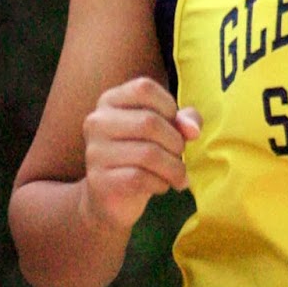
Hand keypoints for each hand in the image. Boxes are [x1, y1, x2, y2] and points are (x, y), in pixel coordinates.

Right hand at [79, 76, 201, 232]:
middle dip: (175, 143)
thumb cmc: (142, 157)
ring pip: (148, 154)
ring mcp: (95, 151)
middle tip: (179, 156)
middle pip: (149, 122)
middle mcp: (97, 121)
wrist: (112, 198)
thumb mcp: (165, 132)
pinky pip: (140, 178)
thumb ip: (183, 121)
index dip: (168, 107)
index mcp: (110, 100)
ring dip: (173, 168)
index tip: (173, 126)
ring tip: (177, 175)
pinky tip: (161, 185)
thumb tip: (192, 129)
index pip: (144, 88)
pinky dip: (160, 184)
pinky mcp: (99, 180)